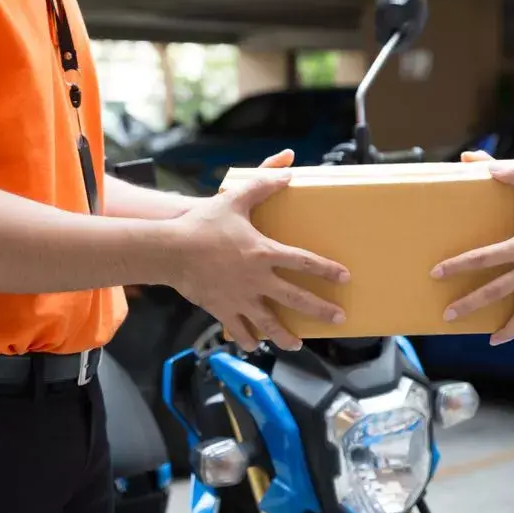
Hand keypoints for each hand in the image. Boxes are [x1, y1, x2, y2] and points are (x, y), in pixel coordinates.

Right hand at [171, 149, 349, 351]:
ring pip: (269, 322)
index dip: (327, 270)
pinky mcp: (221, 309)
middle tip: (338, 318)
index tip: (344, 278)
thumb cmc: (202, 224)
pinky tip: (253, 345)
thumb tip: (288, 167)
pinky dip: (247, 339)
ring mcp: (240, 298)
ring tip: (297, 344)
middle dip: (320, 310)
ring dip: (285, 336)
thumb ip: (263, 183)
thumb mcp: (234, 198)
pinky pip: (238, 329)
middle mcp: (257, 279)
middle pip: (296, 298)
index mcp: (264, 252)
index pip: (305, 262)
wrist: (170, 250)